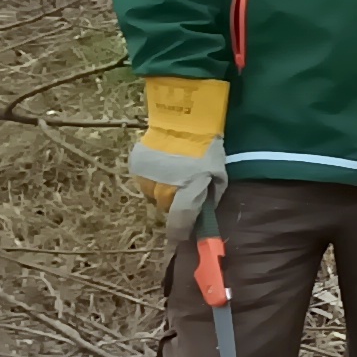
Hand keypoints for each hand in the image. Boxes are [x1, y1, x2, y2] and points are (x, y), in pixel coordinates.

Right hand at [128, 76, 229, 243]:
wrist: (183, 118)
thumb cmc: (207, 147)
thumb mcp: (219, 173)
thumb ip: (211, 196)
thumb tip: (204, 212)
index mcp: (186, 191)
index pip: (179, 222)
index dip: (179, 233)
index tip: (179, 239)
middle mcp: (163, 188)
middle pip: (165, 207)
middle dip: (174, 203)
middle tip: (183, 189)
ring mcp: (147, 177)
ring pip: (153, 194)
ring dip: (162, 189)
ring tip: (174, 172)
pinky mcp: (136, 165)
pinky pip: (144, 179)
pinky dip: (153, 176)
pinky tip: (163, 164)